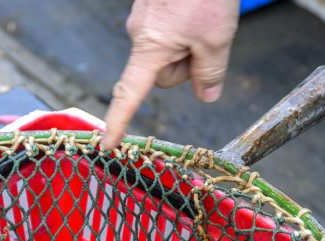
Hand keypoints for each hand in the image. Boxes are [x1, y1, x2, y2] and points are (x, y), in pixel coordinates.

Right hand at [102, 0, 238, 148]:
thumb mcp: (216, 40)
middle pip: (163, 74)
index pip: (129, 93)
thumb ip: (210, 73)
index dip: (119, 121)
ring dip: (189, 45)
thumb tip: (206, 96)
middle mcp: (139, 34)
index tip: (108, 143)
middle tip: (207, 43)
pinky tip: (199, 10)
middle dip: (186, 67)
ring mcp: (144, 19)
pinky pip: (170, 31)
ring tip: (205, 20)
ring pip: (168, 51)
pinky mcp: (152, 7)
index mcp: (149, 48)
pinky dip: (186, 28)